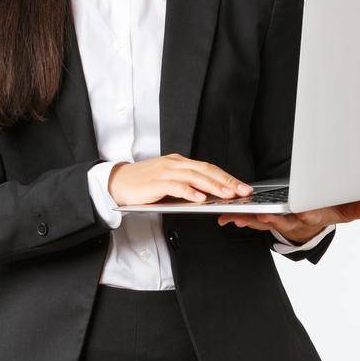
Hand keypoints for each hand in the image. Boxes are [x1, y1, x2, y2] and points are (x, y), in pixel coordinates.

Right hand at [108, 153, 252, 205]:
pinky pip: (177, 186)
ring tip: (228, 195)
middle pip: (206, 170)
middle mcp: (175, 163)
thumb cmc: (142, 184)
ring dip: (213, 187)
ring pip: (195, 177)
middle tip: (243, 191)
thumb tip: (208, 195)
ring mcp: (166, 171)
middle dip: (227, 181)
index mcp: (179, 162)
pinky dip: (190, 192)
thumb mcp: (168, 181)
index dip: (227, 177)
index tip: (242, 186)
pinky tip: (201, 198)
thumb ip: (186, 184)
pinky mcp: (156, 182)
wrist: (115, 183)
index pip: (209, 167)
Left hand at [219, 197, 359, 244]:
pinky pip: (252, 219)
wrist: (311, 221)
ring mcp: (279, 222)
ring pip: (264, 222)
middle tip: (264, 217)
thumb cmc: (327, 210)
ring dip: (250, 220)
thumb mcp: (346, 209)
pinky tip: (227, 217)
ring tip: (237, 217)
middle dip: (274, 219)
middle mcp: (295, 221)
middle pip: (284, 221)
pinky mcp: (267, 218)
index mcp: (314, 216)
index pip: (311, 216)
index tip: (301, 211)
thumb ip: (358, 207)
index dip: (306, 214)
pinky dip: (240, 218)